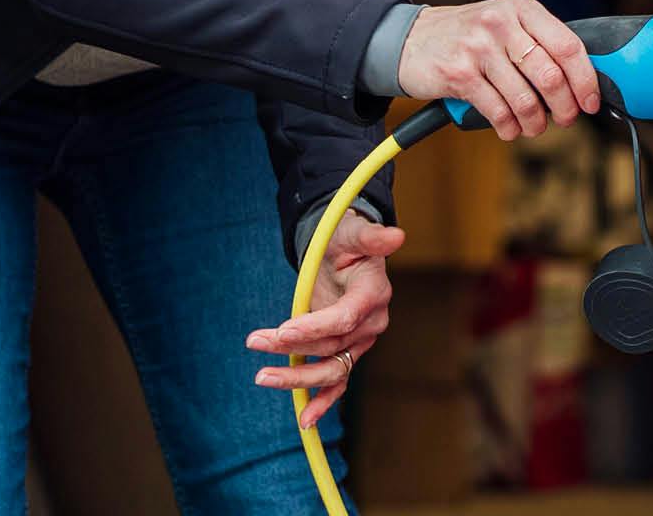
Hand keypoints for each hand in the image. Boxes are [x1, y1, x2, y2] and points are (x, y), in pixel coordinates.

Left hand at [246, 213, 403, 428]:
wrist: (347, 254)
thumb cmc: (348, 240)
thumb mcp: (354, 232)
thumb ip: (371, 236)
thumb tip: (396, 235)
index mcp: (373, 294)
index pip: (344, 318)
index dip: (314, 327)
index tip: (282, 330)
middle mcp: (370, 323)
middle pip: (332, 346)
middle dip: (293, 349)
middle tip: (256, 342)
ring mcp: (359, 342)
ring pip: (331, 369)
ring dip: (297, 378)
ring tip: (261, 376)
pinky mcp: (347, 352)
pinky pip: (337, 383)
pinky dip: (321, 402)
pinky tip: (304, 420)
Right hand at [398, 0, 600, 138]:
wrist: (409, 40)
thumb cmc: (468, 37)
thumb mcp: (505, 23)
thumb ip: (539, 42)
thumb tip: (581, 80)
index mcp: (520, 7)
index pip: (568, 45)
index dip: (586, 79)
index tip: (591, 101)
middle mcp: (500, 22)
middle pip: (550, 76)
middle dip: (564, 107)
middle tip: (565, 119)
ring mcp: (478, 47)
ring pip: (525, 99)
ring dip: (535, 123)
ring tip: (533, 126)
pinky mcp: (458, 73)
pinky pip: (498, 112)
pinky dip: (509, 127)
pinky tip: (509, 127)